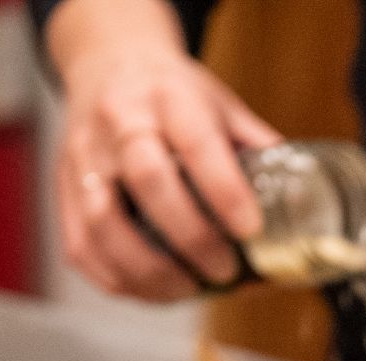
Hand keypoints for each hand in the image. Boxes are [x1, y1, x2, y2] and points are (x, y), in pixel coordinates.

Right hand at [49, 3, 280, 300]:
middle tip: (224, 270)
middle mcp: (120, 123)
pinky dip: (118, 278)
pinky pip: (81, 246)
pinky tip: (150, 290)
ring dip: (150, 270)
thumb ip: (259, 151)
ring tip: (187, 290)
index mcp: (169, 97)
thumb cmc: (172, 94)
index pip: (197, 143)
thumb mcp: (222, 104)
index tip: (251, 231)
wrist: (109, 64)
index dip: (225, 192)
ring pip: (104, 222)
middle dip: (191, 238)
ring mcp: (85, 157)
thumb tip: (301, 206)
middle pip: (148, 181)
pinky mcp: (64, 190)